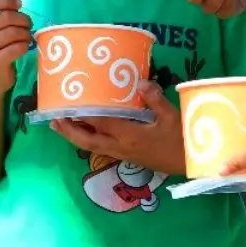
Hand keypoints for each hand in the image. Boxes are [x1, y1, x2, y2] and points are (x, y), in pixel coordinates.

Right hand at [0, 0, 32, 93]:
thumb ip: (5, 8)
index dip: (6, 0)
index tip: (18, 5)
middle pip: (6, 17)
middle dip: (23, 19)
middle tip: (28, 25)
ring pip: (13, 32)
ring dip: (25, 34)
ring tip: (26, 37)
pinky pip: (15, 48)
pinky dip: (24, 46)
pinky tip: (23, 48)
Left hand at [50, 82, 185, 176]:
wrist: (192, 165)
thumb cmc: (183, 139)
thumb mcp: (172, 116)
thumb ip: (155, 99)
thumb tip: (140, 82)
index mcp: (130, 136)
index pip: (100, 124)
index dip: (82, 115)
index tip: (67, 106)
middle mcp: (121, 147)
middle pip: (88, 141)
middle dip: (69, 131)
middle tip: (52, 120)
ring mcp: (124, 154)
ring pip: (93, 147)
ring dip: (76, 138)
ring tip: (61, 127)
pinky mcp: (129, 157)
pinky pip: (103, 149)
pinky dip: (90, 141)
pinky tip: (88, 134)